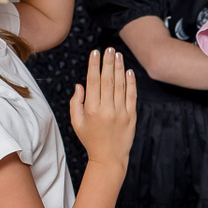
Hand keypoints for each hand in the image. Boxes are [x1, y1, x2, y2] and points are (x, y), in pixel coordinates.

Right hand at [71, 49, 136, 168]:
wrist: (109, 158)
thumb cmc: (90, 139)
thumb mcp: (76, 123)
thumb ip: (75, 103)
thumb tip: (80, 85)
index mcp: (91, 110)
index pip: (93, 82)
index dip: (94, 65)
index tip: (95, 53)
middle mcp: (106, 110)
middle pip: (108, 80)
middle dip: (107, 62)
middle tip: (108, 49)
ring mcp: (121, 113)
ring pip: (121, 85)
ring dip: (119, 68)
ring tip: (117, 55)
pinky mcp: (131, 117)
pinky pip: (132, 96)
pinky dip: (131, 83)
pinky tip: (129, 71)